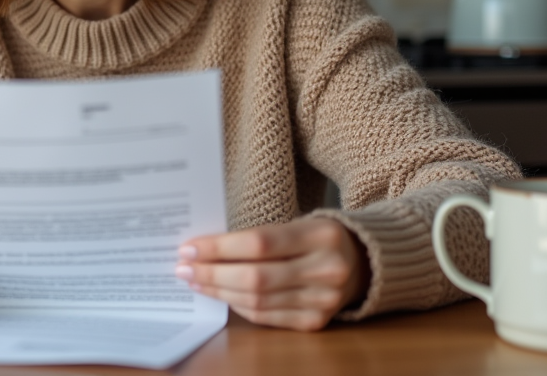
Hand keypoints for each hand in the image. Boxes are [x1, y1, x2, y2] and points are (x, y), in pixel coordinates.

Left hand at [175, 217, 369, 331]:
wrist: (362, 262)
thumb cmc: (316, 237)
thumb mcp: (298, 224)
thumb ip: (259, 237)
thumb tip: (204, 249)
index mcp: (321, 234)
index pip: (259, 243)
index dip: (219, 248)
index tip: (189, 248)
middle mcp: (327, 269)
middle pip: (256, 277)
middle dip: (212, 274)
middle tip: (184, 268)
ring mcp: (324, 300)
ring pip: (258, 301)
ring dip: (220, 292)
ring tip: (196, 281)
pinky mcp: (316, 322)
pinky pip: (267, 317)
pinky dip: (239, 306)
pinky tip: (222, 295)